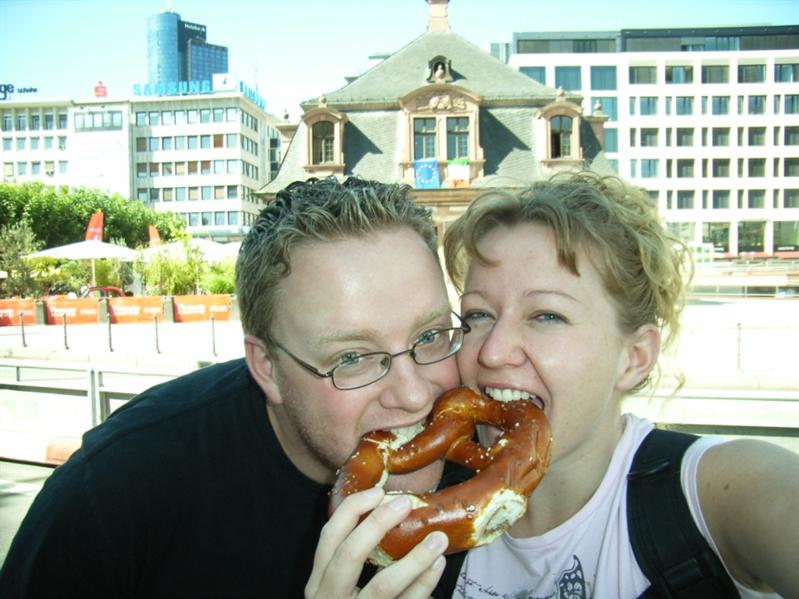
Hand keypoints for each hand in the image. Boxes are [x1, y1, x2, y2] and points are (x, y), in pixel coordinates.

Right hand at [305, 487, 448, 598]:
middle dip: (377, 526)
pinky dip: (422, 587)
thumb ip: (353, 559)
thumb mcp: (338, 588)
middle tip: (405, 504)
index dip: (351, 510)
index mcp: (319, 582)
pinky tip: (436, 568)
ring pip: (381, 587)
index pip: (328, 537)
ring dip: (413, 560)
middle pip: (349, 556)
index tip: (377, 492)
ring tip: (438, 538)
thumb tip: (388, 512)